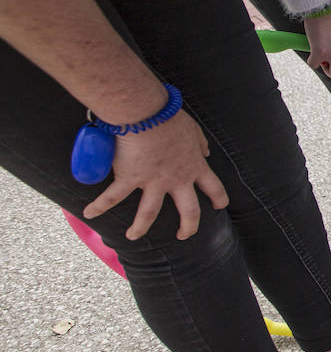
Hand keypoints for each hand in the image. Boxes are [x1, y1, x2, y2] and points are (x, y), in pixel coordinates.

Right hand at [84, 112, 229, 240]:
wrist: (147, 114)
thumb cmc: (170, 117)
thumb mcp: (194, 130)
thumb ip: (200, 143)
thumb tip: (206, 152)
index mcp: (194, 166)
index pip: (214, 187)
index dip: (219, 198)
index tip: (220, 206)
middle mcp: (176, 179)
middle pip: (189, 211)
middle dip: (189, 226)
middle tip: (184, 235)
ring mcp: (153, 182)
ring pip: (149, 213)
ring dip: (140, 227)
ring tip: (133, 236)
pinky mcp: (129, 178)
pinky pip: (112, 197)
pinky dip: (99, 206)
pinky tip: (89, 214)